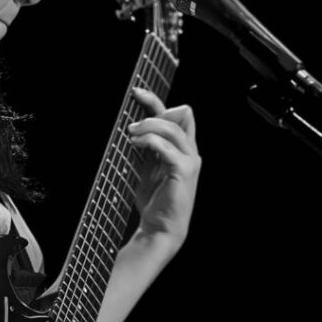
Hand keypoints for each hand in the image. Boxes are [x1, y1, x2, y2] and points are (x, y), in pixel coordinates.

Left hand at [128, 87, 201, 246]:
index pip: (178, 114)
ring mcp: (190, 161)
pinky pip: (168, 147)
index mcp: (183, 148)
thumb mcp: (148, 166)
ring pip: (174, 128)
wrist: (159, 228)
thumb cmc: (154, 200)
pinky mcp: (184, 172)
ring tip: (131, 136)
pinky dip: (150, 141)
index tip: (137, 93)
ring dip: (149, 127)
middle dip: (155, 113)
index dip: (156, 100)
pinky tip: (135, 144)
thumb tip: (133, 124)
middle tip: (132, 126)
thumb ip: (147, 146)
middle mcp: (190, 151)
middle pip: (182, 114)